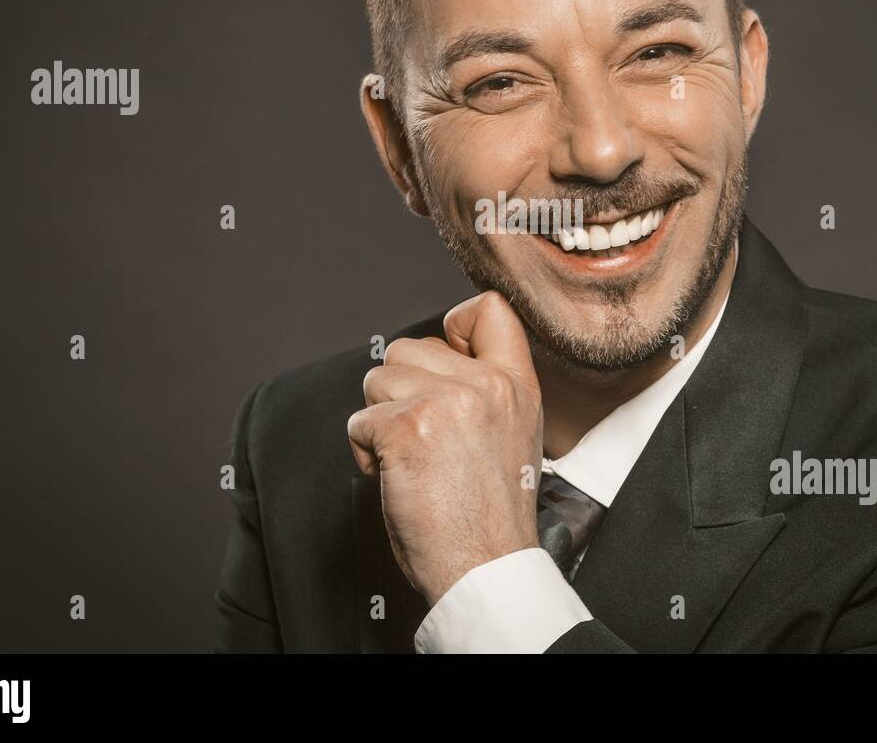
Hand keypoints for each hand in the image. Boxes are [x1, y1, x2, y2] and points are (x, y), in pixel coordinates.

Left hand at [347, 290, 543, 604]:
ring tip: (411, 461)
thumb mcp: (515, 435)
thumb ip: (486, 391)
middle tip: (423, 438)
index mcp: (518, 384)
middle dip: (400, 389)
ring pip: (377, 379)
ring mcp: (446, 401)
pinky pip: (359, 421)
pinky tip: (395, 478)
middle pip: (409, 346)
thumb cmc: (490, 516)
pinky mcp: (406, 428)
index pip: (490, 308)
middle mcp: (486, 384)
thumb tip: (438, 362)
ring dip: (380, 421)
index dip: (454, 324)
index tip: (447, 358)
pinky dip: (364, 453)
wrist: (487, 568)